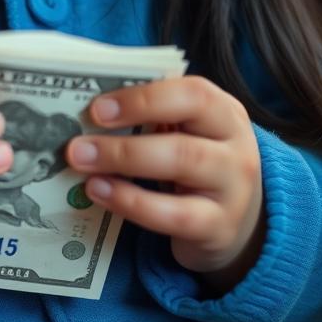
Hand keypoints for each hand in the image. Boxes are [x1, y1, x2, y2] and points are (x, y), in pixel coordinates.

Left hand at [66, 76, 263, 292]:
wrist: (242, 222)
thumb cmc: (201, 162)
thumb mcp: (190, 132)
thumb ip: (155, 116)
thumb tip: (92, 109)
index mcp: (224, 111)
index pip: (192, 94)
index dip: (143, 99)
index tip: (98, 108)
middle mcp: (237, 147)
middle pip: (183, 137)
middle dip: (124, 139)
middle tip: (78, 143)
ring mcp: (233, 190)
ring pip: (180, 169)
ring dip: (123, 163)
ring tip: (83, 165)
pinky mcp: (220, 227)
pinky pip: (173, 215)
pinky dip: (131, 202)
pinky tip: (99, 192)